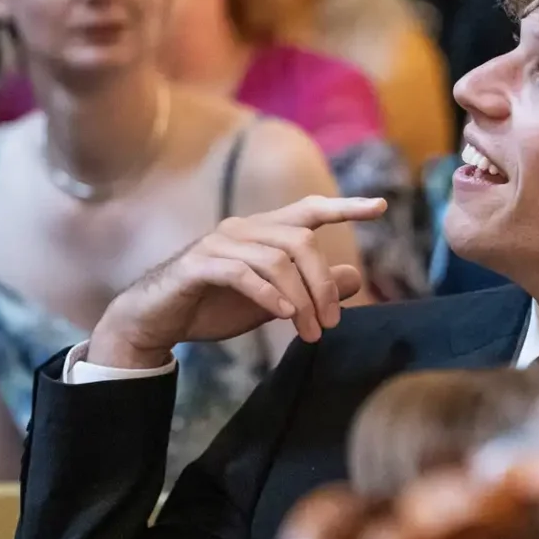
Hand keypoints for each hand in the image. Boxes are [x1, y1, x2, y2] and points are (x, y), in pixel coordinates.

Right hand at [88, 196, 384, 369]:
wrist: (156, 321)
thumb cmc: (214, 308)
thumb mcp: (274, 301)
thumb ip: (311, 288)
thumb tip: (355, 277)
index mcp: (262, 232)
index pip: (310, 211)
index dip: (345, 206)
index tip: (381, 207)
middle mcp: (243, 228)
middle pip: (301, 241)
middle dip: (323, 284)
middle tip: (331, 324)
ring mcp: (219, 243)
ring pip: (277, 259)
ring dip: (300, 299)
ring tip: (310, 332)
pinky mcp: (198, 265)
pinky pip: (243, 273)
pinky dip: (269, 294)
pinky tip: (284, 315)